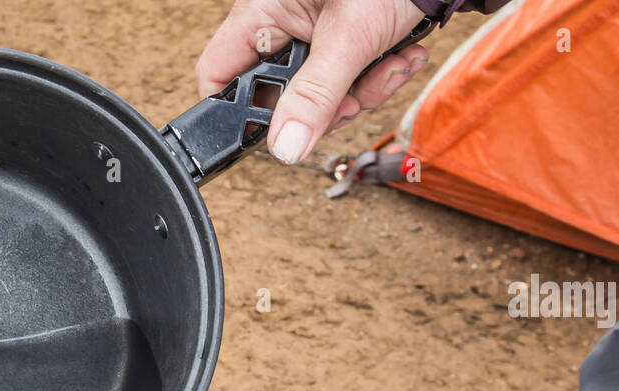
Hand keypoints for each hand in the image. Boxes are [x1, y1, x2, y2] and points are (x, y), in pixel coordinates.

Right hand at [196, 0, 429, 165]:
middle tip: (349, 101)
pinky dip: (379, 78)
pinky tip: (400, 56)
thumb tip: (285, 149)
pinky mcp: (347, 45)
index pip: (219, 75)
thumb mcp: (349, 39)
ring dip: (361, 94)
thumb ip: (315, 97)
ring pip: (319, 98)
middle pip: (277, 97)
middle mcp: (283, 27)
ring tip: (388, 66)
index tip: (274, 135)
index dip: (237, 113)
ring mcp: (315, 38)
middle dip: (321, 107)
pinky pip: (350, 84)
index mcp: (262, 13)